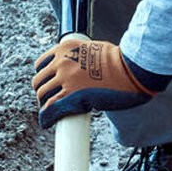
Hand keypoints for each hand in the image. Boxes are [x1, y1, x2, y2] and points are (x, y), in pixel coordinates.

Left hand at [32, 36, 158, 129]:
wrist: (132, 69)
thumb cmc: (121, 61)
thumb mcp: (95, 50)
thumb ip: (82, 58)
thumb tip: (81, 72)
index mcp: (66, 48)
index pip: (42, 64)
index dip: (44, 77)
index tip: (48, 85)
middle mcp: (61, 61)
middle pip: (39, 80)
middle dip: (43, 91)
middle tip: (50, 100)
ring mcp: (65, 78)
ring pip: (42, 95)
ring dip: (44, 105)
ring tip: (51, 112)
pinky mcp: (72, 96)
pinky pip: (50, 109)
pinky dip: (46, 118)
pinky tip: (47, 123)